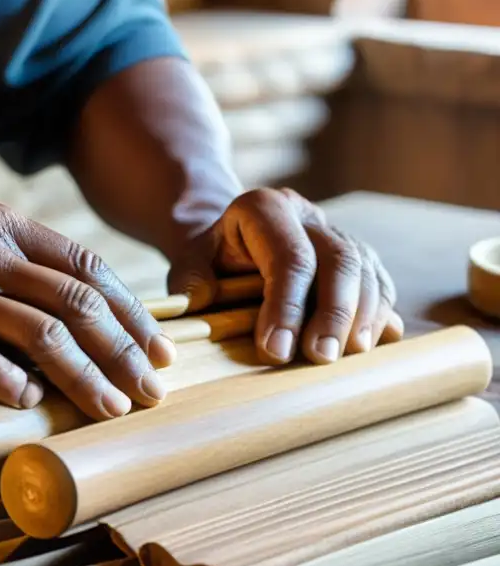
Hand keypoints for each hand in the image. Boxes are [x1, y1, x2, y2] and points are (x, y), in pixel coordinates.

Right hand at [0, 200, 176, 419]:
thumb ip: (18, 274)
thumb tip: (87, 325)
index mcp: (1, 226)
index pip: (87, 268)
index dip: (132, 312)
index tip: (159, 349)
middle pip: (76, 302)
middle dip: (123, 351)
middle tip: (150, 389)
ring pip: (42, 334)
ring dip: (86, 377)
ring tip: (113, 408)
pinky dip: (15, 385)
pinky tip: (35, 405)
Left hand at [167, 188, 403, 364]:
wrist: (230, 243)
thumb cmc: (208, 259)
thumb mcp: (187, 263)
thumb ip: (190, 279)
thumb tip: (202, 299)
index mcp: (265, 208)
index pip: (289, 257)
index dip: (287, 306)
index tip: (276, 352)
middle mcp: (307, 214)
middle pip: (339, 260)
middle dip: (334, 313)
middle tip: (322, 358)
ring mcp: (337, 232)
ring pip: (366, 269)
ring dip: (363, 316)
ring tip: (350, 356)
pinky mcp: (357, 255)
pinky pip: (379, 281)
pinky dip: (379, 314)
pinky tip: (370, 343)